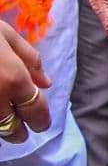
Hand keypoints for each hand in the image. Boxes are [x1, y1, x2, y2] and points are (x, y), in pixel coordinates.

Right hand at [0, 23, 51, 142]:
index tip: (40, 124)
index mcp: (14, 79)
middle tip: (19, 130)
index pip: (36, 111)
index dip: (41, 121)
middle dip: (18, 132)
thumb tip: (46, 83)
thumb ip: (29, 59)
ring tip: (2, 123)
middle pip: (13, 129)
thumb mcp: (4, 34)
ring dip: (0, 131)